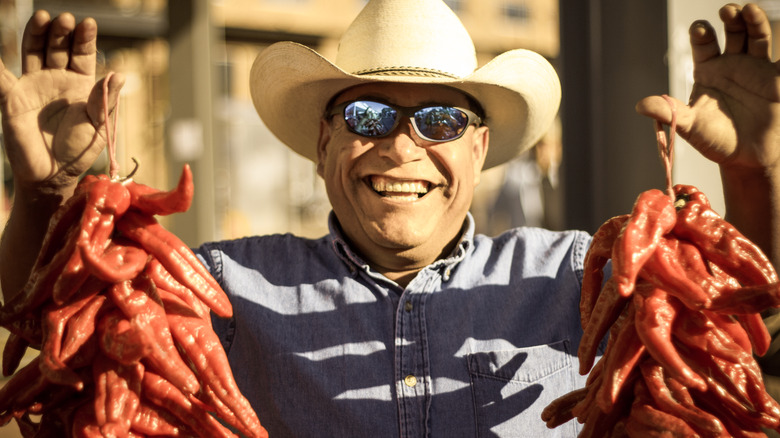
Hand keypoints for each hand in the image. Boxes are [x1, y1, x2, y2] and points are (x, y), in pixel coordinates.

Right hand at [0, 10, 122, 193]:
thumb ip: (106, 100)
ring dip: (38, 34)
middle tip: (65, 18)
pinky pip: (2, 76)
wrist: (51, 174)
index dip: (85, 39)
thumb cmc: (79, 151)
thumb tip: (120, 74)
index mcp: (81, 85)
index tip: (88, 23)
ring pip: (34, 51)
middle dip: (62, 32)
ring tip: (44, 17)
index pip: (83, 54)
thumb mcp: (98, 125)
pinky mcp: (13, 96)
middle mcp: (57, 80)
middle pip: (58, 47)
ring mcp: (34, 85)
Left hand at [636, 3, 779, 172]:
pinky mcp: (777, 77)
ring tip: (748, 9)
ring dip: (754, 21)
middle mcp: (732, 63)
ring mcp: (756, 67)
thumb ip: (668, 113)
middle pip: (731, 32)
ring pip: (756, 36)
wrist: (747, 158)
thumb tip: (640, 105)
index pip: (703, 44)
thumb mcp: (689, 126)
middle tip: (727, 11)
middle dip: (730, 19)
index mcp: (708, 70)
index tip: (700, 29)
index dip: (701, 34)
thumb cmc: (715, 140)